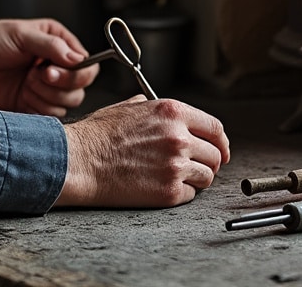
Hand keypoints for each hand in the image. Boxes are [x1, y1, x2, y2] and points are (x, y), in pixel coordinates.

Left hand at [0, 18, 98, 116]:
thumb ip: (51, 46)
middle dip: (59, 85)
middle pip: (80, 87)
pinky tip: (21, 97)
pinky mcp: (30, 107)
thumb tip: (78, 59)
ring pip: (67, 104)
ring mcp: (42, 88)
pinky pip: (49, 117)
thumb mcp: (20, 35)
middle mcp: (54, 66)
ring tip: (25, 85)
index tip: (51, 70)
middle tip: (34, 77)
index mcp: (56, 43)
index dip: (75, 71)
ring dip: (47, 97)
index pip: (86, 62)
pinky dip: (38, 110)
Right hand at [55, 96, 230, 207]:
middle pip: (215, 154)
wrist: (80, 162)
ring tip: (176, 178)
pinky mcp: (169, 192)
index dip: (221, 141)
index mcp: (173, 112)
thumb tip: (155, 109)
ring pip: (207, 176)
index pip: (215, 128)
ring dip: (196, 179)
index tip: (221, 150)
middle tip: (197, 167)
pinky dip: (181, 193)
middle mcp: (179, 137)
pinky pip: (191, 195)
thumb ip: (150, 107)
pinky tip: (162, 187)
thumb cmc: (97, 136)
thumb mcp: (127, 108)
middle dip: (210, 162)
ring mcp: (176, 166)